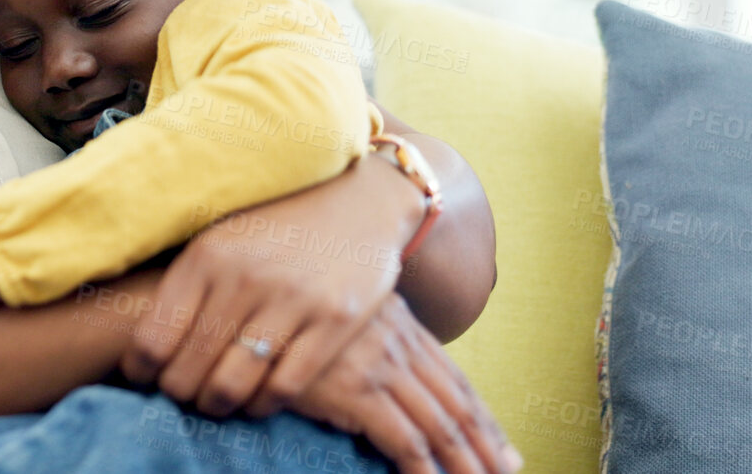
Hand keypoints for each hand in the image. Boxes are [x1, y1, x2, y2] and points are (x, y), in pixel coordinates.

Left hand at [121, 150, 422, 417]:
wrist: (358, 199)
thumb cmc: (277, 225)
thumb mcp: (221, 235)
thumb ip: (186, 280)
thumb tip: (138, 337)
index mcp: (207, 255)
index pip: (153, 337)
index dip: (140, 370)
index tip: (141, 377)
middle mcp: (245, 278)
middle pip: (190, 367)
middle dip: (178, 392)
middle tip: (180, 395)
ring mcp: (293, 300)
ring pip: (233, 383)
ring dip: (216, 404)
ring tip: (213, 402)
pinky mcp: (335, 322)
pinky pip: (285, 385)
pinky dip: (263, 405)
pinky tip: (255, 401)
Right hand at [290, 295, 519, 473]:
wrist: (247, 294)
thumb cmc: (285, 306)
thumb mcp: (336, 314)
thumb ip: (367, 337)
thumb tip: (386, 370)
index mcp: (400, 323)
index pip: (455, 378)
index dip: (484, 417)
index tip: (503, 448)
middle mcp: (398, 342)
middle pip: (457, 404)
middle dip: (486, 446)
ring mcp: (379, 365)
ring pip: (441, 426)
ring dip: (465, 464)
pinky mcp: (356, 390)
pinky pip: (405, 440)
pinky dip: (426, 470)